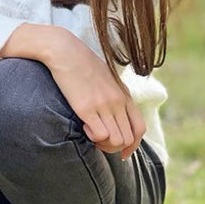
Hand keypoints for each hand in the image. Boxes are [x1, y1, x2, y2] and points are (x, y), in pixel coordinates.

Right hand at [0, 24, 145, 159]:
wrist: (64, 51)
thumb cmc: (80, 64)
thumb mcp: (105, 78)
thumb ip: (112, 95)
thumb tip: (111, 112)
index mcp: (124, 95)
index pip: (139, 128)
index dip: (132, 145)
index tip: (122, 153)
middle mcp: (118, 101)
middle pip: (128, 139)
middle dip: (114, 147)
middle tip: (99, 142)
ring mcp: (103, 105)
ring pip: (116, 140)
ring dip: (103, 144)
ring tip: (90, 133)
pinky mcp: (86, 107)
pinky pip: (99, 135)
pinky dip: (93, 137)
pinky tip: (83, 126)